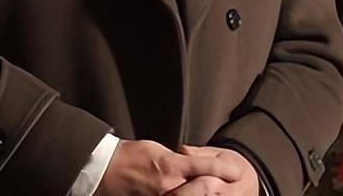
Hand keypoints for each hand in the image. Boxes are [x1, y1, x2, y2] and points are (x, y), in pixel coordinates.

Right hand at [95, 140, 245, 195]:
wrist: (105, 170)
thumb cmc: (131, 156)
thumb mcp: (160, 150)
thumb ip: (179, 160)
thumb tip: (194, 164)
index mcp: (171, 167)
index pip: (206, 169)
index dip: (225, 170)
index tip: (237, 170)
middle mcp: (169, 186)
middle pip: (205, 189)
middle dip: (220, 187)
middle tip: (235, 183)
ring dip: (206, 192)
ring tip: (218, 190)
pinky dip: (191, 194)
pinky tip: (199, 191)